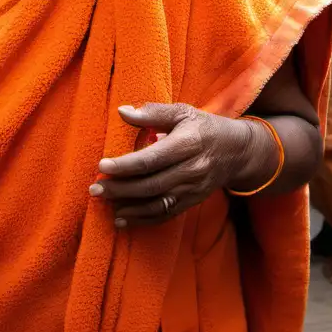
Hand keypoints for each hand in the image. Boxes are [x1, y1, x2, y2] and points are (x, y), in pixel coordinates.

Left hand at [92, 103, 254, 226]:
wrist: (237, 152)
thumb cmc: (204, 127)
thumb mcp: (183, 112)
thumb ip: (153, 112)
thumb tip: (122, 112)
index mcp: (187, 144)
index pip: (152, 159)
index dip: (126, 165)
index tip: (102, 166)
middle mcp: (191, 170)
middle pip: (151, 184)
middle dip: (120, 188)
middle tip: (94, 188)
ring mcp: (192, 189)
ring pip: (156, 203)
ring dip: (128, 206)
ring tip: (104, 203)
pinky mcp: (191, 202)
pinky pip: (165, 214)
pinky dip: (142, 219)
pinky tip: (122, 219)